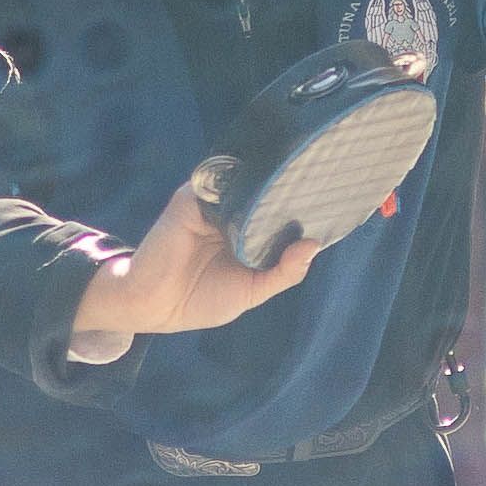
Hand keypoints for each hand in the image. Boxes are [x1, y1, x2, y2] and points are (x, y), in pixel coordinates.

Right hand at [74, 174, 325, 346]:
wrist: (153, 304)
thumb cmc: (200, 300)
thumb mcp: (252, 290)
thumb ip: (283, 271)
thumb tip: (313, 245)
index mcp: (247, 237)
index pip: (280, 217)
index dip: (302, 214)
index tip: (332, 206)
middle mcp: (232, 216)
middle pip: (267, 197)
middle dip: (292, 195)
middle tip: (326, 186)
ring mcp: (212, 205)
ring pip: (248, 187)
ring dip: (271, 186)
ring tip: (303, 181)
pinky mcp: (193, 199)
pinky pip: (222, 184)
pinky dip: (242, 185)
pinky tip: (265, 187)